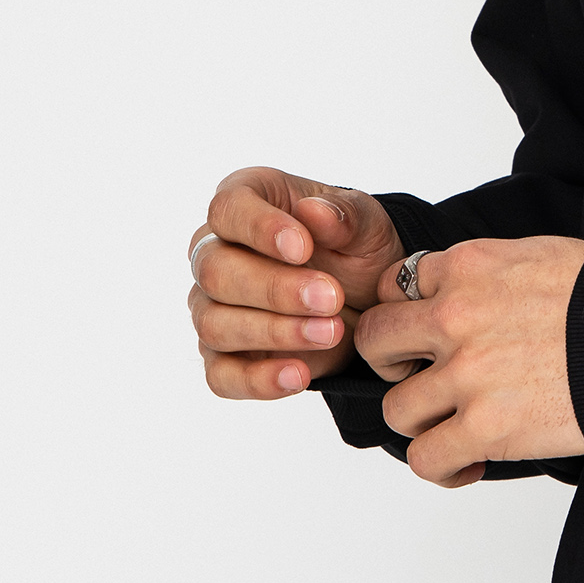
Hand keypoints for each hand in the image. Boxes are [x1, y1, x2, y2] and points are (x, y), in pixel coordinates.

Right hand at [189, 168, 400, 401]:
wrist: (371, 302)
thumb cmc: (357, 250)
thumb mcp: (368, 225)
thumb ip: (346, 215)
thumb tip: (313, 211)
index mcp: (246, 203)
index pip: (227, 208)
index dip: (259, 228)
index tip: (303, 249)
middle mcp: (216, 253)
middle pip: (215, 271)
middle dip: (275, 289)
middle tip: (331, 298)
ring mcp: (212, 307)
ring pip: (215, 324)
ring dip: (275, 332)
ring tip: (332, 332)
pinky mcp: (223, 357)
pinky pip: (221, 375)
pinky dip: (258, 380)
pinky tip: (300, 376)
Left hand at [355, 235, 583, 488]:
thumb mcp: (540, 257)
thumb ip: (490, 275)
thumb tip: (473, 294)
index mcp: (470, 266)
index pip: (396, 286)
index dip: (407, 314)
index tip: (424, 335)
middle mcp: (456, 315)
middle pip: (376, 342)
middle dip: (393, 364)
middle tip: (423, 379)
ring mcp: (467, 373)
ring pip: (396, 408)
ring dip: (422, 421)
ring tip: (453, 427)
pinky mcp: (485, 427)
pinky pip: (425, 458)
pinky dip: (441, 466)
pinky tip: (466, 463)